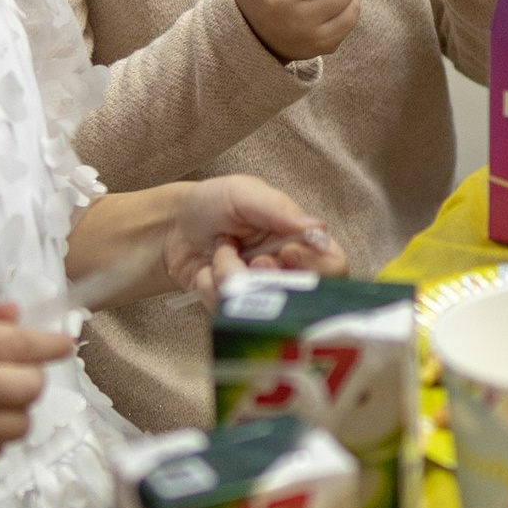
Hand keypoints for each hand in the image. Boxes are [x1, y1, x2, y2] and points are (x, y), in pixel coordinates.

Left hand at [155, 174, 343, 301]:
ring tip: (220, 252)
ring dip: (230, 275)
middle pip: (301, 299)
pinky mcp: (234, 312)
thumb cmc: (214, 203)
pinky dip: (211, 288)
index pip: (334, 268)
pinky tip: (206, 271)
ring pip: (259, 308)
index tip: (286, 252)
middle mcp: (289, 274)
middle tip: (251, 257)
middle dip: (266, 277)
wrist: (172, 226)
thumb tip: (320, 228)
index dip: (315, 267)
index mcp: (302, 242)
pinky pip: (229, 313)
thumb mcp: (246, 194)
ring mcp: (261, 296)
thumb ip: (281, 210)